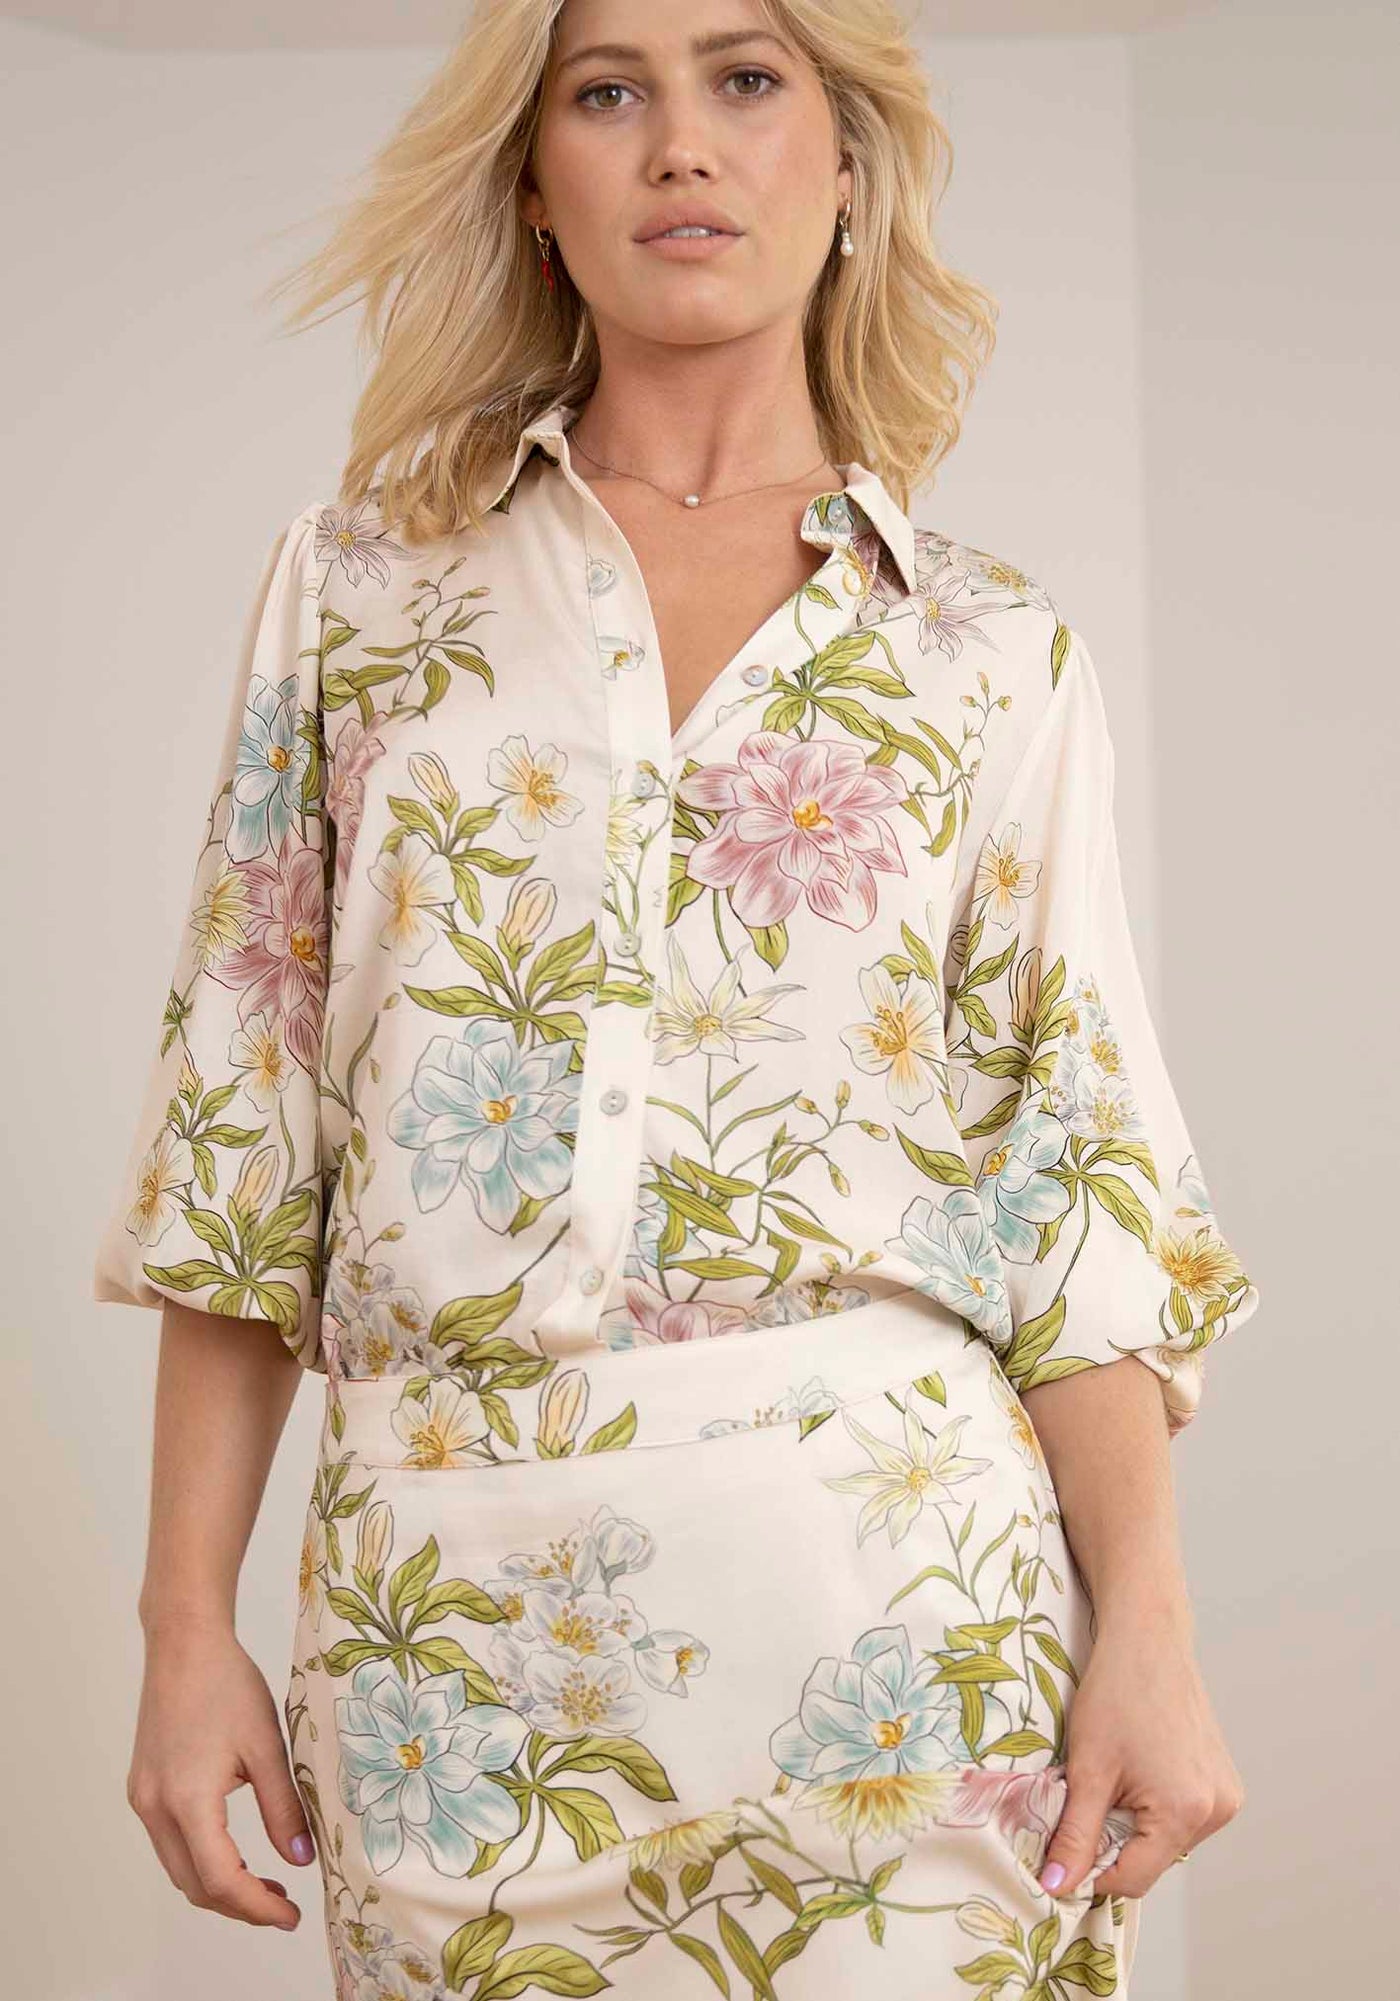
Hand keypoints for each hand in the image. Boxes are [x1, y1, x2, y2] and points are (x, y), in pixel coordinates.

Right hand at [127, 1623, 315, 1928]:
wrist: (184, 1643)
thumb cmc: (227, 1684)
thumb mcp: (267, 1746)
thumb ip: (283, 1807)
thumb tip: (301, 1860)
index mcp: (187, 1800)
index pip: (220, 1879)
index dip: (256, 1907)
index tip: (290, 1916)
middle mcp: (154, 1807)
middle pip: (194, 1884)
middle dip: (239, 1904)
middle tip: (283, 1906)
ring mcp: (143, 1799)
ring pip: (179, 1867)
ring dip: (219, 1885)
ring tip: (266, 1885)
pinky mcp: (143, 1788)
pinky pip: (170, 1843)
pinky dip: (201, 1858)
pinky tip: (235, 1852)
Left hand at [1039, 1611, 1245, 1900]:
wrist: (1148, 1639)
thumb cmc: (1116, 1693)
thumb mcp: (1087, 1768)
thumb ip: (1074, 1835)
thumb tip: (1057, 1887)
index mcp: (1185, 1812)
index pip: (1133, 1880)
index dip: (1091, 1871)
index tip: (1066, 1846)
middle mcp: (1217, 1811)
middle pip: (1152, 1860)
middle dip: (1115, 1842)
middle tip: (1092, 1794)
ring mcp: (1225, 1796)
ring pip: (1166, 1840)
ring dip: (1137, 1824)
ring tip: (1119, 1773)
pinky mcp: (1225, 1782)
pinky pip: (1183, 1816)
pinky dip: (1156, 1806)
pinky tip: (1141, 1766)